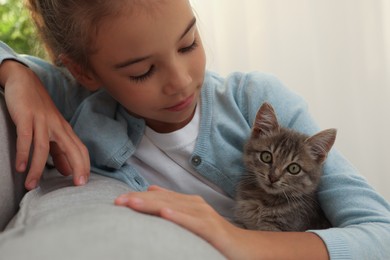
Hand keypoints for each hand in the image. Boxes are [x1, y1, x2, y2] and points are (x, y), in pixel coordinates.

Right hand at [0, 60, 89, 189]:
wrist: (25, 81)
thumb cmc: (39, 110)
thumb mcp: (52, 131)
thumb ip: (59, 152)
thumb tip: (67, 171)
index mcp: (65, 130)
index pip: (80, 150)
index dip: (84, 166)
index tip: (83, 183)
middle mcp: (57, 126)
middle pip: (72, 148)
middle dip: (78, 166)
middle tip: (76, 186)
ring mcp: (42, 121)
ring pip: (43, 147)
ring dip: (37, 168)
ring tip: (31, 185)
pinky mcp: (26, 117)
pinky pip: (26, 138)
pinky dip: (23, 153)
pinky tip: (20, 167)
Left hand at [114, 185, 253, 258]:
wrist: (242, 246)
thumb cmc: (213, 234)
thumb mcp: (190, 218)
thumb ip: (172, 204)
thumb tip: (150, 190)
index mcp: (188, 202)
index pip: (158, 198)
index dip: (138, 197)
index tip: (117, 201)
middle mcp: (195, 204)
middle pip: (163, 200)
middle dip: (139, 200)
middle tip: (118, 202)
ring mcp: (204, 215)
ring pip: (174, 207)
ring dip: (152, 205)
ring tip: (132, 203)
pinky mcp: (211, 228)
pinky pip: (192, 222)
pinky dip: (178, 217)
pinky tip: (164, 214)